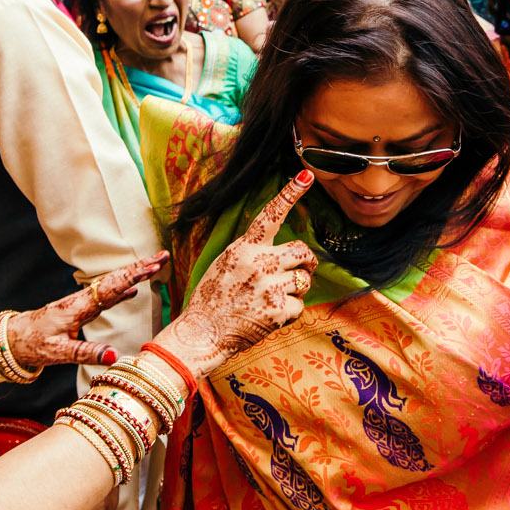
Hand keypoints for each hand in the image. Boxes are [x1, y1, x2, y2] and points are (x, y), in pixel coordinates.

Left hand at [5, 254, 166, 367]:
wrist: (11, 339)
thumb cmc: (32, 344)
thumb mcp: (58, 353)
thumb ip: (86, 353)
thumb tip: (114, 355)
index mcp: (79, 306)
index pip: (112, 288)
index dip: (134, 277)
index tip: (154, 265)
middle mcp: (82, 301)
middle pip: (115, 280)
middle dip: (140, 268)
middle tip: (163, 256)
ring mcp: (82, 304)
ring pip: (112, 286)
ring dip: (133, 277)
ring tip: (154, 267)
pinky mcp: (80, 311)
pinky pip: (106, 298)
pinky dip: (121, 292)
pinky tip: (132, 293)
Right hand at [158, 173, 319, 378]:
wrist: (202, 333)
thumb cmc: (212, 299)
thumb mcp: (225, 264)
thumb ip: (251, 253)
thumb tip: (279, 250)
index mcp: (243, 248)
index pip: (271, 215)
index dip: (290, 194)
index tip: (306, 176)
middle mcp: (259, 263)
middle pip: (301, 250)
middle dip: (305, 261)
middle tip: (299, 270)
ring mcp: (270, 286)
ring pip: (305, 279)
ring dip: (296, 288)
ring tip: (275, 297)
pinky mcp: (278, 310)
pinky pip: (300, 305)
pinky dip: (290, 312)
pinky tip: (272, 315)